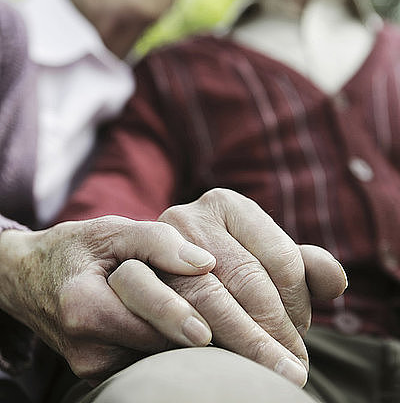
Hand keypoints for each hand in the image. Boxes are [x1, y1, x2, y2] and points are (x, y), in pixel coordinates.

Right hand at [0, 217, 215, 383]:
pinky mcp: (98, 375)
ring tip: (199, 317)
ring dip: (177, 340)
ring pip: (152, 358)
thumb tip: (206, 263)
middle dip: (186, 330)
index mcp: (84, 308)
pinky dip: (161, 345)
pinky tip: (173, 325)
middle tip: (224, 320)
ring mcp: (90, 367)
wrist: (31, 279)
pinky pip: (142, 363)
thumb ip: (158, 242)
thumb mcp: (113, 231)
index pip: (142, 321)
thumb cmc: (77, 249)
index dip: (176, 320)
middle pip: (153, 345)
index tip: (207, 330)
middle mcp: (86, 347)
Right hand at [150, 189, 346, 386]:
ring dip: (244, 340)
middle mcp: (189, 215)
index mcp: (227, 204)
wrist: (146, 267)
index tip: (302, 332)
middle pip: (246, 279)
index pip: (280, 257)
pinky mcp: (129, 272)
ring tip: (272, 370)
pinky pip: (166, 310)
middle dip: (274, 330)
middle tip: (294, 367)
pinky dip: (193, 336)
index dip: (298, 302)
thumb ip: (301, 265)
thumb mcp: (260, 258)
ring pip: (208, 298)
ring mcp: (155, 242)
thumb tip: (336, 282)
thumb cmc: (220, 265)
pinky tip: (212, 354)